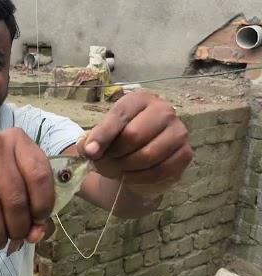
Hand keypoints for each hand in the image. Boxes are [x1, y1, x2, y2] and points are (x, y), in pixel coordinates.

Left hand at [77, 90, 191, 185]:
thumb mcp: (101, 135)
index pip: (120, 115)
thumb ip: (92, 139)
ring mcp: (178, 131)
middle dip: (114, 154)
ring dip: (126, 167)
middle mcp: (164, 110)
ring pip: (147, 155)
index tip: (90, 152)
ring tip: (115, 169)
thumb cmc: (118, 140)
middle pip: (134, 135)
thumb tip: (89, 149)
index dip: (103, 135)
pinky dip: (139, 177)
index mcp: (140, 98)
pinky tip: (129, 176)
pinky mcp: (185, 153)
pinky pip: (160, 170)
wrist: (139, 157)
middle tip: (104, 162)